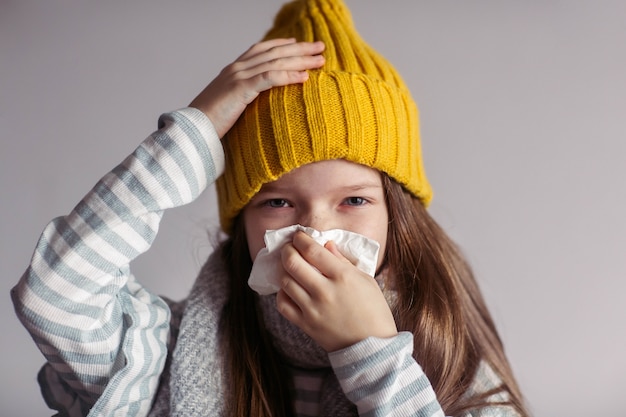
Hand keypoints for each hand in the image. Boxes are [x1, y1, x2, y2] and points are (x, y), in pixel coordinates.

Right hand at [189, 38, 324, 137]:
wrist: (193, 129)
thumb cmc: (208, 123)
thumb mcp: (227, 105)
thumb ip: (241, 98)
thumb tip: (253, 104)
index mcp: (233, 70)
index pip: (261, 50)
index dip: (281, 44)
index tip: (298, 44)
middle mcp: (237, 68)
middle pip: (274, 53)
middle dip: (299, 49)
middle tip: (320, 47)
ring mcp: (238, 77)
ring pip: (275, 62)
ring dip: (300, 61)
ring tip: (320, 60)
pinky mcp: (241, 89)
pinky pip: (270, 78)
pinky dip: (289, 76)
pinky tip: (305, 78)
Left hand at [277, 231, 397, 351]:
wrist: (373, 347)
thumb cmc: (374, 311)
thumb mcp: (366, 280)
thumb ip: (343, 261)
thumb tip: (326, 245)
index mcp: (342, 277)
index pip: (312, 250)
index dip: (301, 239)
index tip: (299, 236)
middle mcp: (324, 291)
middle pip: (293, 263)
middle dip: (287, 250)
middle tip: (289, 247)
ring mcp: (313, 309)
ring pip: (285, 282)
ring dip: (285, 270)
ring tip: (290, 267)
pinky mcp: (305, 325)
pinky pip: (283, 304)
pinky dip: (282, 293)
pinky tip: (290, 288)